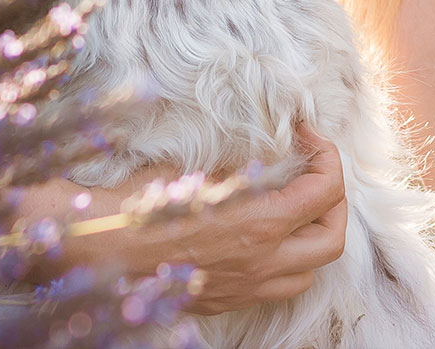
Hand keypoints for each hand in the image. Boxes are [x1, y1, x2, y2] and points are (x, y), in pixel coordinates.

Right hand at [14, 123, 348, 314]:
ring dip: (313, 235)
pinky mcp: (228, 300)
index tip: (307, 134)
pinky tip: (266, 235)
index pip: (326, 189)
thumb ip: (239, 160)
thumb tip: (267, 144)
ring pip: (311, 270)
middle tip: (314, 170)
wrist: (99, 249)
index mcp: (259, 224)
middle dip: (334, 199)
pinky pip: (279, 287)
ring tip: (296, 204)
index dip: (326, 155)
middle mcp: (262, 262)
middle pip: (333, 237)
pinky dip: (288, 260)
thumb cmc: (141, 202)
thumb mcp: (195, 166)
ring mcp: (247, 287)